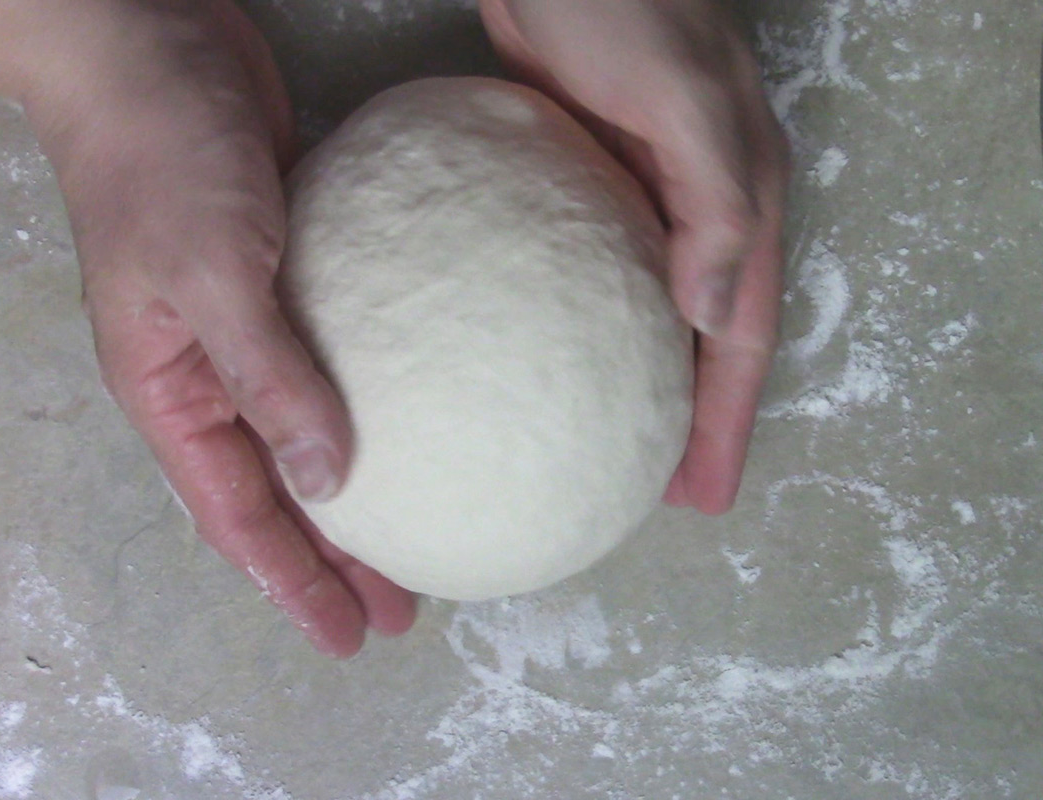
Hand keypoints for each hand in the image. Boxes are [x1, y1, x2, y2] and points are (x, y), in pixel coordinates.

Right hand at [24, 1, 414, 655]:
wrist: (148, 46)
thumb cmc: (162, 157)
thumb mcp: (210, 272)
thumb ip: (268, 377)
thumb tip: (329, 480)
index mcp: (171, 390)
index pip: (236, 515)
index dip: (293, 582)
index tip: (353, 634)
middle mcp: (207, 375)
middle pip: (277, 491)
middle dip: (334, 557)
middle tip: (404, 606)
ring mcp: (247, 328)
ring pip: (306, 435)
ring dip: (358, 490)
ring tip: (421, 532)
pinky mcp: (287, 281)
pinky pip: (334, 363)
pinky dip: (371, 402)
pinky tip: (421, 413)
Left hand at [480, 0, 788, 512]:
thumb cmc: (619, 0)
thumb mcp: (682, 95)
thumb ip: (713, 202)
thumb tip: (710, 318)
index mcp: (741, 199)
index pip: (739, 337)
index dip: (725, 421)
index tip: (700, 497)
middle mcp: (700, 208)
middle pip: (703, 341)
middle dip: (691, 421)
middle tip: (660, 495)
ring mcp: (642, 197)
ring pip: (651, 315)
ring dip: (642, 383)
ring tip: (612, 447)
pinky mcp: (585, 182)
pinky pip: (598, 275)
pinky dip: (591, 326)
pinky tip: (556, 355)